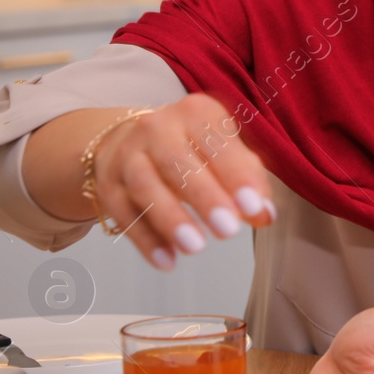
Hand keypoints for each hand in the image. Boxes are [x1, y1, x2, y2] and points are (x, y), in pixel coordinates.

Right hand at [90, 94, 274, 270]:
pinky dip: (145, 239)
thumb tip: (264, 213)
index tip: (253, 207)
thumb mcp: (225, 152)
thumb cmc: (193, 148)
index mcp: (196, 113)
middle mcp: (157, 128)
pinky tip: (167, 261)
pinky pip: (124, 214)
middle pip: (177, 161)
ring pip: (145, 185)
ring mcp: (128, 155)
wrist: (128, 140)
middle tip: (228, 230)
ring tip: (195, 247)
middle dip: (204, 197)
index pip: (217, 142)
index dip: (236, 175)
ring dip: (170, 218)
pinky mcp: (109, 185)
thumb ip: (249, 179)